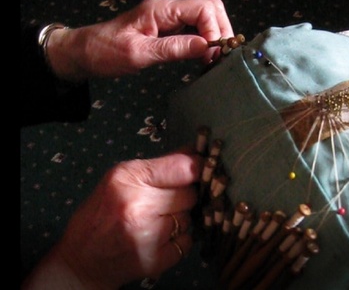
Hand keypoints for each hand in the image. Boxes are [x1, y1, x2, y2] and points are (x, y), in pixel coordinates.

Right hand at [22, 151, 203, 288]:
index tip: (200, 170)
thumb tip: (195, 153)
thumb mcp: (120, 179)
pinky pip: (188, 242)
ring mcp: (149, 236)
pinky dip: (179, 240)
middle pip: (190, 194)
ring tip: (156, 221)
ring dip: (179, 218)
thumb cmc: (100, 213)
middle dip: (183, 196)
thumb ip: (159, 166)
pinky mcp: (157, 260)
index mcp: (128, 179)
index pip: (184, 168)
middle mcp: (139, 206)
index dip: (198, 168)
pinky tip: (159, 239)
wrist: (82, 260)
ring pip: (189, 218)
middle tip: (164, 201)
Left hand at [47, 0, 233, 80]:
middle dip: (221, 30)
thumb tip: (207, 46)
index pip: (203, 8)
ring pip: (206, 17)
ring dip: (215, 36)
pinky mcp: (169, 28)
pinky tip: (204, 57)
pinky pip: (195, 28)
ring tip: (214, 59)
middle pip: (210, 8)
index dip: (214, 29)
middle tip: (219, 57)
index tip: (214, 53)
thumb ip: (174, 48)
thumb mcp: (139, 54)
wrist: (86, 52)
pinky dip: (205, 41)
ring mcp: (169, 17)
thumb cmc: (106, 52)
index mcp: (161, 9)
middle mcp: (168, 8)